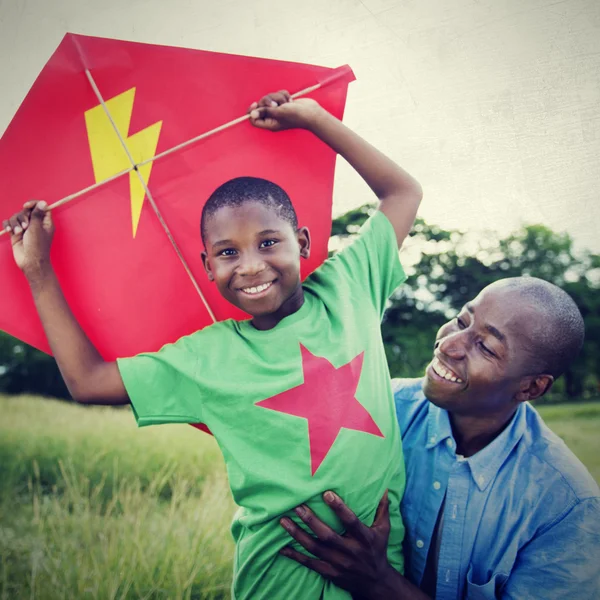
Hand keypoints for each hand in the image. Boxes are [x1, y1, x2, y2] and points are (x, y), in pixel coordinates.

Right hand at [3, 200, 53, 278]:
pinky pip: (9, 223)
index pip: (41, 207)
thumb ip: (38, 215)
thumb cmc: (37, 246)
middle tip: (25, 226)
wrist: (29, 261)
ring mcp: (25, 228)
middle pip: (26, 211)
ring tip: (18, 232)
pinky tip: (10, 231)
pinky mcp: (16, 233)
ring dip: (15, 223)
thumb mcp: (37, 228)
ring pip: (16, 216)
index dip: (34, 204)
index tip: (26, 206)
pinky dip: (8, 225)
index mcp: (45, 222)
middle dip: (22, 216)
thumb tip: (44, 202)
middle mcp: (35, 224)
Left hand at [248, 90, 323, 131]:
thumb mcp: (279, 113)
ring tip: (287, 102)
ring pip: (270, 97)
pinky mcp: (283, 102)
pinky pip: (278, 94)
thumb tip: (252, 114)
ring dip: (278, 97)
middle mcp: (272, 117)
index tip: (256, 104)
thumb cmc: (296, 115)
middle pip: (261, 105)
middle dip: (268, 100)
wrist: (311, 112)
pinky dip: (284, 95)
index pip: (254, 119)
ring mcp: (278, 109)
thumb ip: (265, 112)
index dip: (252, 111)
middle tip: (276, 104)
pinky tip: (290, 100)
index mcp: (269, 123)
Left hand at [279, 490, 397, 598]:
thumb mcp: (384, 530)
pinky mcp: (330, 573)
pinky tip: (282, 548)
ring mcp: (338, 564)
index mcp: (364, 538)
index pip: (351, 522)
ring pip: (314, 549)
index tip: (326, 494)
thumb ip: (382, 509)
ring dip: (298, 535)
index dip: (339, 508)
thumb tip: (385, 488)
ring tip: (284, 521)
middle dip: (310, 521)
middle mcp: (350, 551)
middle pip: (327, 536)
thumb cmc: (377, 550)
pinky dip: (295, 556)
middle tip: (297, 506)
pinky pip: (310, 564)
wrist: (376, 583)